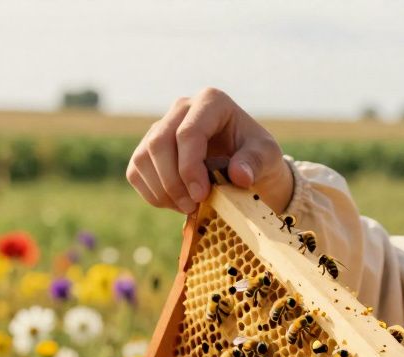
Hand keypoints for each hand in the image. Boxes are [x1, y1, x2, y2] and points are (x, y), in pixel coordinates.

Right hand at [126, 87, 293, 214]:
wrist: (247, 166)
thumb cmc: (257, 156)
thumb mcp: (268, 156)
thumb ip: (255, 162)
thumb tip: (239, 175)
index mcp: (211, 101)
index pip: (188, 132)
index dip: (189, 167)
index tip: (201, 195)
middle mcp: (181, 108)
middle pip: (159, 143)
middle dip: (173, 182)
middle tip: (193, 207)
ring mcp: (161, 127)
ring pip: (143, 158)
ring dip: (162, 191)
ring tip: (188, 208)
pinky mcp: (149, 149)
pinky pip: (136, 172)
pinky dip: (153, 194)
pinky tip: (176, 204)